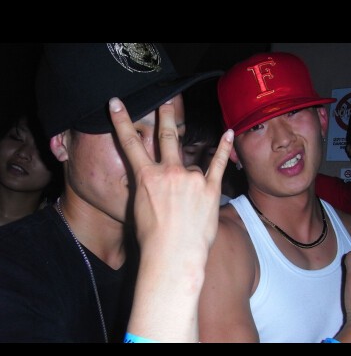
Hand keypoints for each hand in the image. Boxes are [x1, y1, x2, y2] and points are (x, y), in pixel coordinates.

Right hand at [109, 96, 233, 341]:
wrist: (173, 255)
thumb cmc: (152, 238)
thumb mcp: (138, 209)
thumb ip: (145, 188)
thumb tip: (152, 180)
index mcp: (147, 177)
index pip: (130, 143)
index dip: (121, 120)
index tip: (116, 103)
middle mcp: (169, 171)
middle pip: (166, 138)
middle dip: (165, 117)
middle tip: (167, 101)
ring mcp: (191, 177)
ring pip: (193, 166)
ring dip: (191, 178)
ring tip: (190, 204)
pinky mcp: (210, 187)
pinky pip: (218, 163)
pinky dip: (224, 148)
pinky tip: (229, 134)